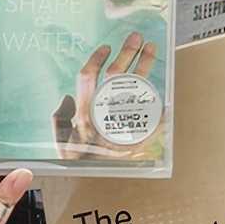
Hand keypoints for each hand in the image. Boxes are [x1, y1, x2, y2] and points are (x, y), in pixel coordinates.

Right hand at [52, 31, 158, 155]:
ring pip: (136, 87)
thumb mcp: (60, 142)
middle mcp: (104, 113)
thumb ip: (59, 119)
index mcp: (84, 112)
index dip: (97, 59)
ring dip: (145, 66)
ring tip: (151, 49)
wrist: (96, 186)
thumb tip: (66, 98)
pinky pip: (152, 116)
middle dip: (128, 53)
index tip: (106, 47)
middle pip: (117, 75)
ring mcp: (123, 121)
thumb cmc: (77, 162)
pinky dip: (160, 109)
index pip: (89, 77)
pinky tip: (165, 96)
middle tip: (137, 37)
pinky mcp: (138, 134)